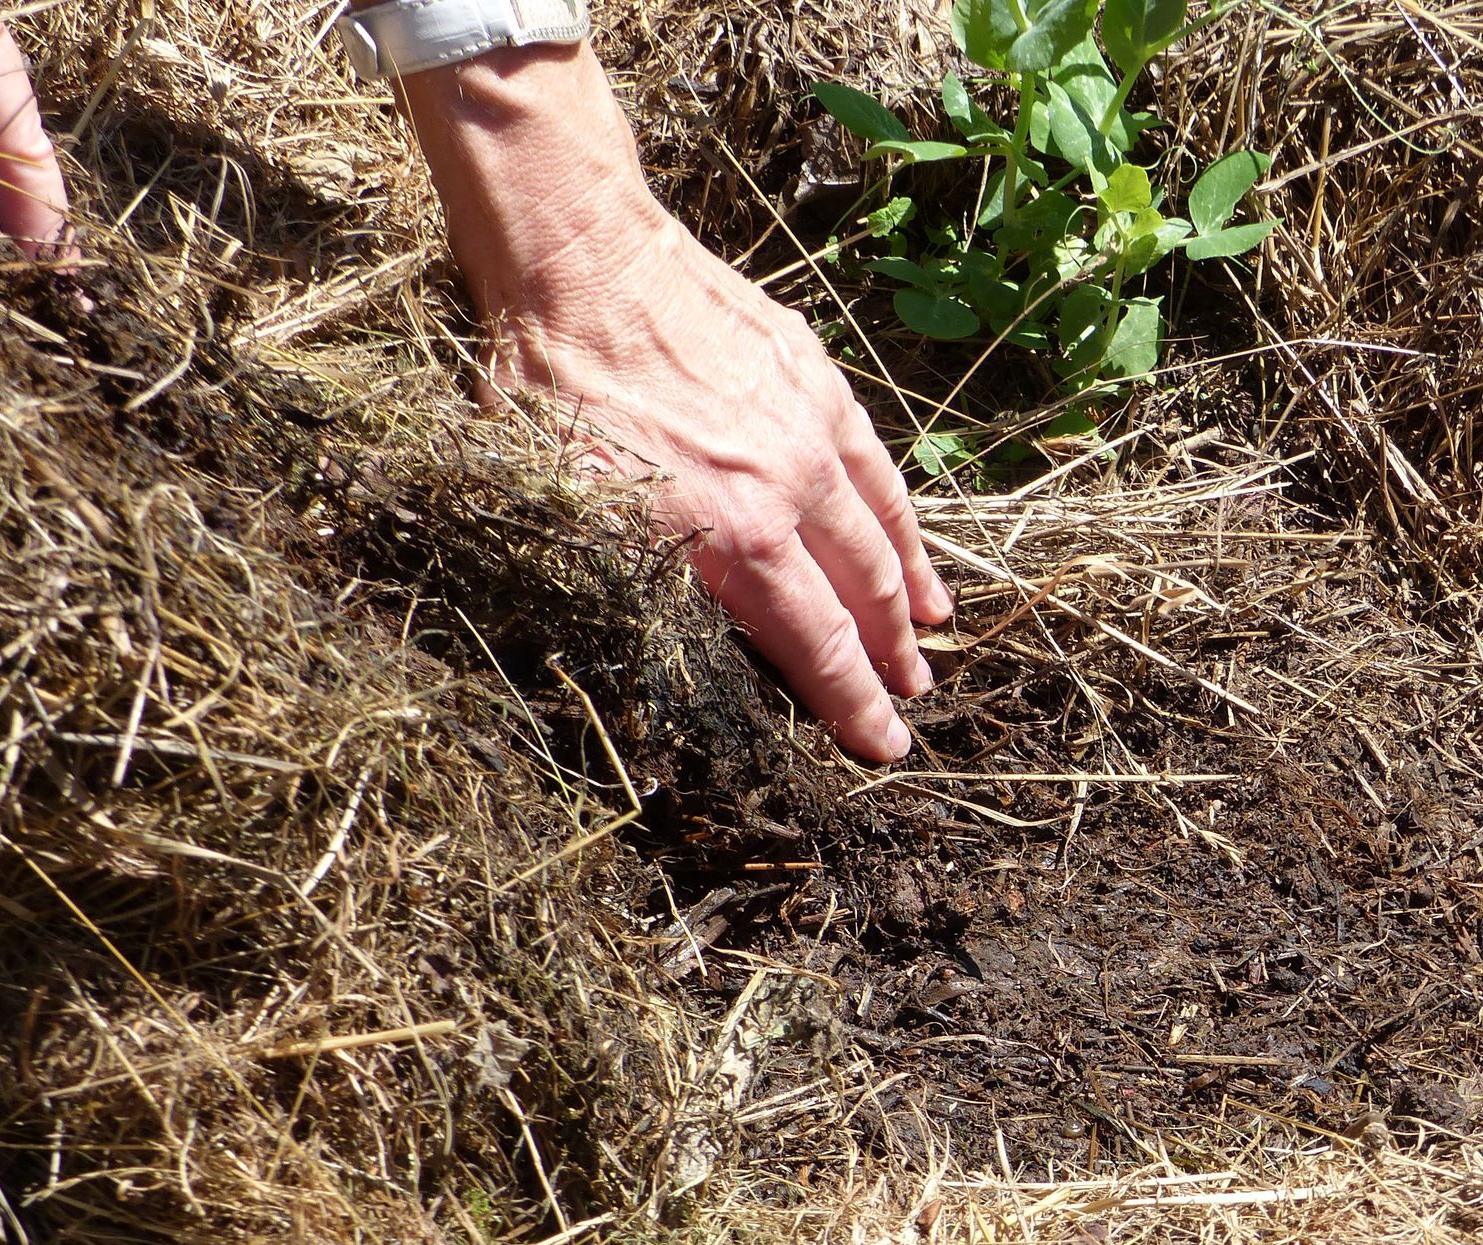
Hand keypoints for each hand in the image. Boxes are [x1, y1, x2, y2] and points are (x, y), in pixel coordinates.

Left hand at [396, 43, 951, 763]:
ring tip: (929, 639)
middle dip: (890, 662)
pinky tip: (912, 547)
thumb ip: (638, 582)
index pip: (816, 646)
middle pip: (863, 599)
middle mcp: (790, 491)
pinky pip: (878, 468)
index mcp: (734, 537)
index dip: (854, 705)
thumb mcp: (569, 513)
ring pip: (883, 535)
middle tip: (909, 702)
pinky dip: (902, 519)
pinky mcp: (818, 382)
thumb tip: (668, 652)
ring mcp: (813, 433)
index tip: (884, 746)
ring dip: (909, 598)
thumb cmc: (553, 390)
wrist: (581, 259)